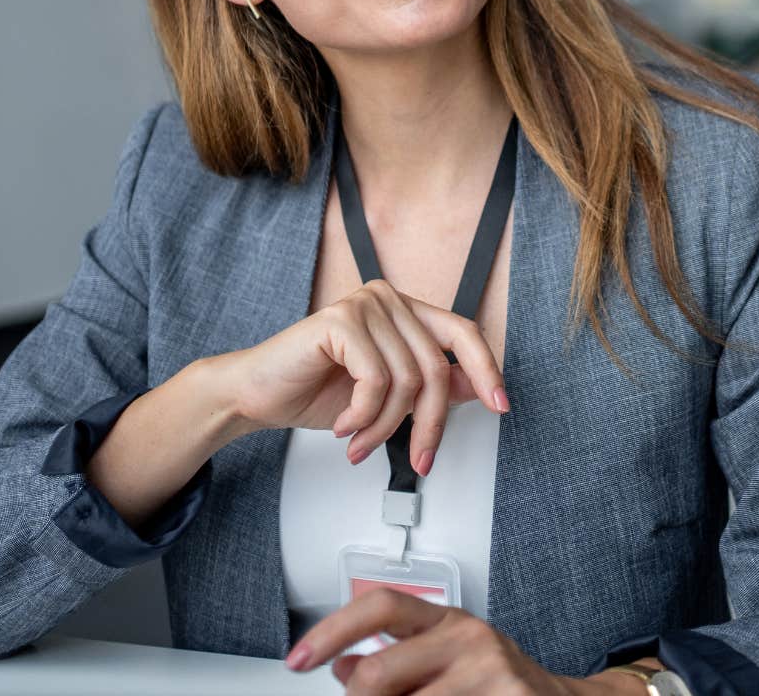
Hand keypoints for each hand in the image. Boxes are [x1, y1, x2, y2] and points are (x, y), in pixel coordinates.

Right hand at [210, 280, 507, 474]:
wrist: (256, 394)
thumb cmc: (316, 391)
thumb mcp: (387, 397)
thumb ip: (430, 387)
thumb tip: (477, 389)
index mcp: (404, 310)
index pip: (463, 333)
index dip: (487, 370)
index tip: (501, 405)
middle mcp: (387, 299)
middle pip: (437, 369)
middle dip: (429, 425)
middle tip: (419, 459)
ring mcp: (365, 305)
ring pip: (407, 382)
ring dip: (385, 428)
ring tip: (362, 442)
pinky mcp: (340, 321)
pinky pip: (376, 382)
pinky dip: (363, 417)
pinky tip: (345, 425)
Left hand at [285, 589, 637, 694]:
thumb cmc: (500, 684)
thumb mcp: (447, 658)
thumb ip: (395, 660)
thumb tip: (342, 665)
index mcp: (448, 621)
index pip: (379, 608)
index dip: (330, 633)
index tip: (299, 659)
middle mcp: (469, 640)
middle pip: (376, 677)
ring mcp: (490, 677)